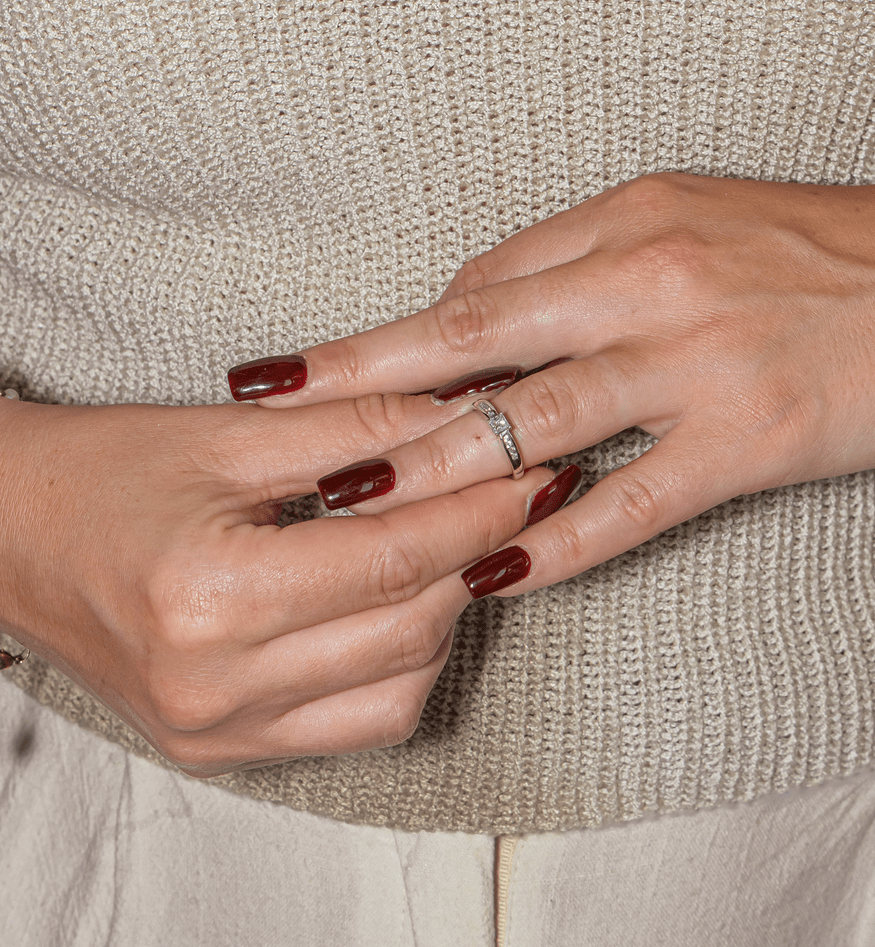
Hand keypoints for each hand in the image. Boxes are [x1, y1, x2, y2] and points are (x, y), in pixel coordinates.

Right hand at [0, 396, 559, 773]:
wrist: (7, 535)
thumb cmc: (103, 472)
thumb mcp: (230, 433)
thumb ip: (358, 427)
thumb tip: (464, 419)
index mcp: (210, 596)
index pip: (395, 558)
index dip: (478, 511)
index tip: (529, 471)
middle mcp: (216, 685)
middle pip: (410, 630)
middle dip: (478, 557)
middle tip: (514, 499)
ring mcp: (220, 731)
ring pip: (400, 689)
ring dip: (447, 615)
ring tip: (456, 547)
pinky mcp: (225, 749)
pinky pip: (358, 725)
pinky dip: (403, 667)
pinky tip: (405, 608)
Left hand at [247, 150, 874, 596]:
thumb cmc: (824, 246)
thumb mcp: (696, 222)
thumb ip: (594, 263)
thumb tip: (497, 316)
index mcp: (629, 220)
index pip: (485, 283)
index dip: (402, 338)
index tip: (333, 377)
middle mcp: (647, 279)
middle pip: (479, 333)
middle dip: (367, 380)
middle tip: (276, 416)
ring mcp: (696, 359)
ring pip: (539, 418)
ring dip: (438, 465)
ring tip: (352, 506)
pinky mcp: (750, 437)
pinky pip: (631, 500)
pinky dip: (556, 537)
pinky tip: (493, 569)